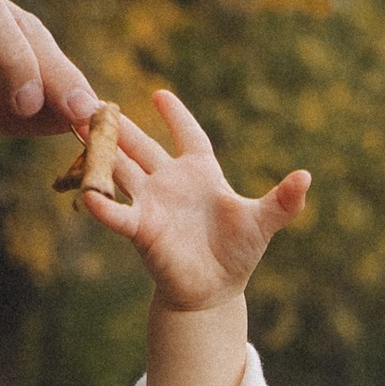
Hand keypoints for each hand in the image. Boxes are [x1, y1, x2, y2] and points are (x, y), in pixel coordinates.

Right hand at [84, 92, 309, 311]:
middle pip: (140, 147)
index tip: (160, 94)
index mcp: (201, 173)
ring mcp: (152, 204)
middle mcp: (171, 182)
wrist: (215, 291)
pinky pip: (119, 215)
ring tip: (78, 127)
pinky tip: (89, 195)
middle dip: (118, 127)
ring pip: (121, 170)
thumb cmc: (237, 253)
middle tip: (93, 102)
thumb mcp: (264, 222)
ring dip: (101, 151)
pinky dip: (104, 206)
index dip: (176, 116)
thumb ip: (283, 201)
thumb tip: (306, 176)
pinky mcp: (142, 230)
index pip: (189, 135)